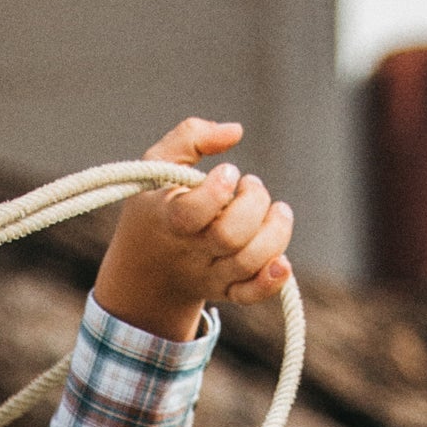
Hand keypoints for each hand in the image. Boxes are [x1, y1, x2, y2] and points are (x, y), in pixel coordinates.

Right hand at [91, 119, 292, 341]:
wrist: (144, 269)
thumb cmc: (157, 205)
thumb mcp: (157, 164)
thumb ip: (190, 136)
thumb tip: (235, 131)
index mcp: (166, 219)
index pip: (191, 213)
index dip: (217, 190)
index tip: (227, 172)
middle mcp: (188, 252)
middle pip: (229, 236)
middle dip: (254, 203)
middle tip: (250, 186)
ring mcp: (208, 275)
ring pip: (248, 262)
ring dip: (275, 231)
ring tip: (274, 211)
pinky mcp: (226, 290)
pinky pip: (251, 295)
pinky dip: (272, 282)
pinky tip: (282, 263)